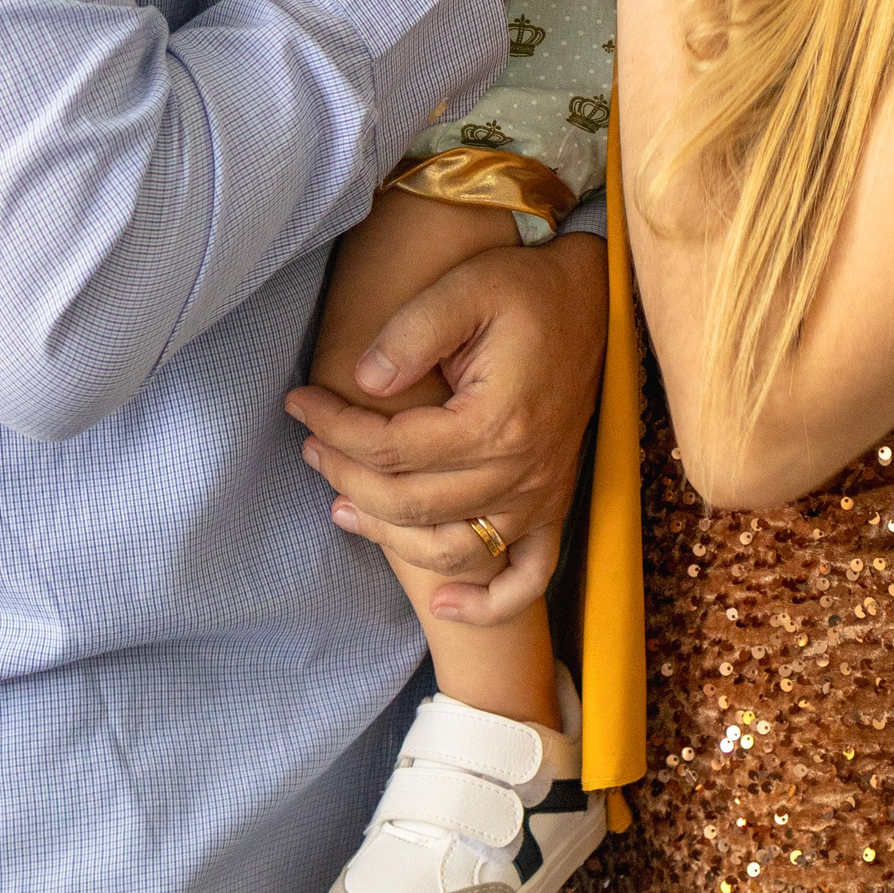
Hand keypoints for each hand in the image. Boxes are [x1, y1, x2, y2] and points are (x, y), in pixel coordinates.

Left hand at [285, 235, 607, 625]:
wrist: (594, 299)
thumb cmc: (526, 289)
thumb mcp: (465, 288)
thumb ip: (410, 332)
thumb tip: (361, 380)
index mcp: (495, 421)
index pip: (392, 448)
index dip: (335, 428)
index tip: (299, 404)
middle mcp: (521, 471)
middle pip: (411, 503)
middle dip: (346, 476)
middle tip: (309, 446)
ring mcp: (541, 495)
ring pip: (452, 548)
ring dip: (390, 538)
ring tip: (342, 506)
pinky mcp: (555, 503)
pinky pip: (528, 574)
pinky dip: (489, 602)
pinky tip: (445, 605)